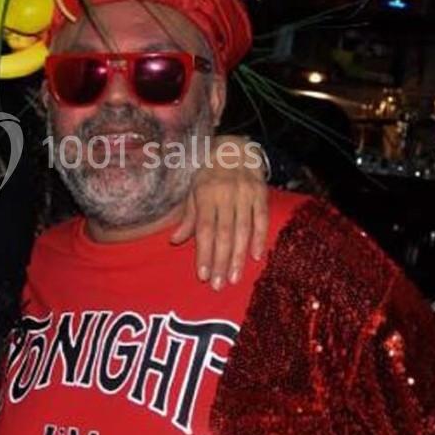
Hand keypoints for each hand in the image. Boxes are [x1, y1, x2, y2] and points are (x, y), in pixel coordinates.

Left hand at [170, 137, 269, 289]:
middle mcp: (226, 194)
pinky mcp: (261, 194)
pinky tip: (256, 257)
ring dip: (239, 256)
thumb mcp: (193, 190)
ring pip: (243, 230)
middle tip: (219, 285)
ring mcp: (245, 194)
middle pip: (224, 233)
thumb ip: (188, 216)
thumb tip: (174, 241)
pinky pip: (261, 219)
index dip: (204, 253)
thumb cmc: (209, 173)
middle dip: (221, 261)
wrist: (235, 148)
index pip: (204, 229)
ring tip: (234, 278)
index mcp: (206, 194)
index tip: (203, 275)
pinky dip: (259, 238)